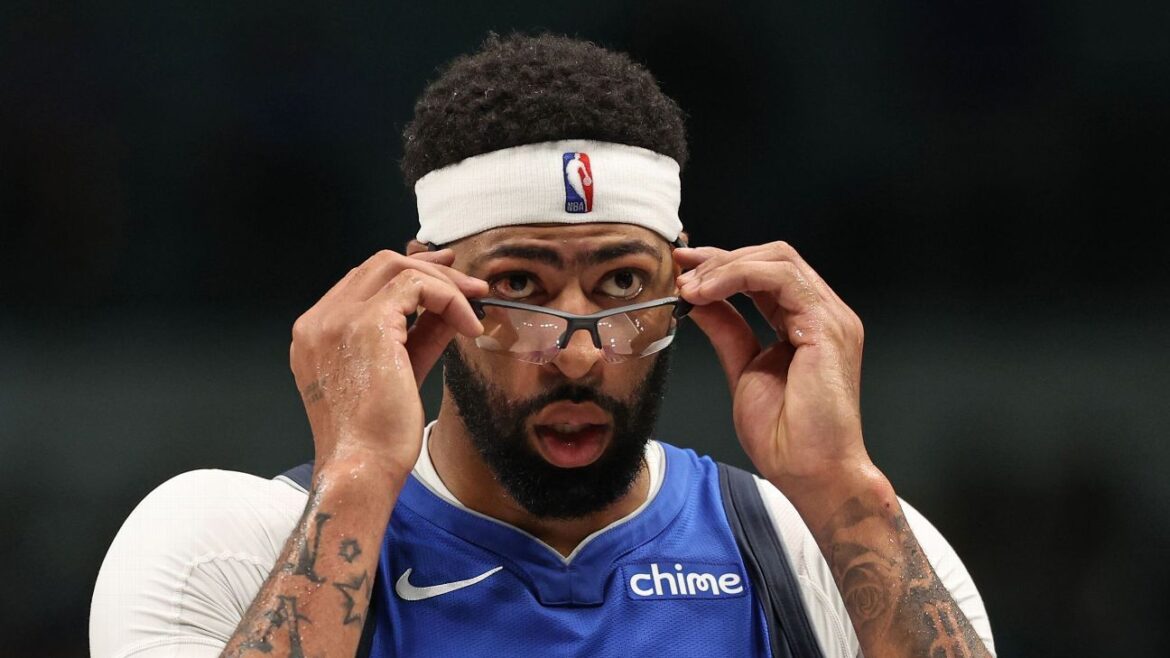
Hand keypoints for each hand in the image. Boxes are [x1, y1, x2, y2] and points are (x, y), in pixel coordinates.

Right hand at [289, 249, 487, 480]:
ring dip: (442, 280)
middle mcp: (318, 321)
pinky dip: (449, 297)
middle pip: (377, 264)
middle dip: (429, 268)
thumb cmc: (376, 436)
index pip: (362, 281)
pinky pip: (415, 285)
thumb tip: (451, 307)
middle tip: (469, 283)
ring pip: (395, 266)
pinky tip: (469, 324)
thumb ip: (420, 334)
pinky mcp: (365, 325)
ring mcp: (336, 320)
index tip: (445, 278)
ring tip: (475, 300)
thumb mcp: (401, 371)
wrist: (362, 468)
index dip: (407, 273)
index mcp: (316, 334)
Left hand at [675, 242, 872, 497]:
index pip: (765, 275)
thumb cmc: (787, 437)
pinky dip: (739, 276)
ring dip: (725, 266)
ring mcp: (830, 317)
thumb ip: (726, 330)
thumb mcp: (743, 369)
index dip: (722, 264)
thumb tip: (698, 301)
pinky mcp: (827, 324)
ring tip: (690, 286)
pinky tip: (708, 292)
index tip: (683, 267)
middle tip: (681, 271)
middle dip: (720, 259)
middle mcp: (822, 314)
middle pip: (772, 258)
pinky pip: (781, 277)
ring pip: (776, 259)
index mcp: (807, 324)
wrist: (811, 472)